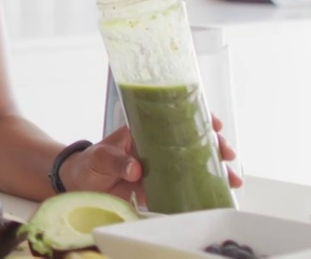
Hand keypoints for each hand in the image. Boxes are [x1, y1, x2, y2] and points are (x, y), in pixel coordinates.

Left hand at [59, 115, 242, 203]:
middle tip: (227, 153)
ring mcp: (161, 166)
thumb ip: (116, 161)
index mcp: (144, 131)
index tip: (214, 123)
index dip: (198, 117)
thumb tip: (136, 169)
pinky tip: (219, 193)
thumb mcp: (99, 158)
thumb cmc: (88, 164)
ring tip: (232, 178)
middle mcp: (157, 146)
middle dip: (215, 145)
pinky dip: (203, 189)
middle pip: (192, 140)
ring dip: (215, 169)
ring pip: (194, 163)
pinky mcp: (160, 187)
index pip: (175, 117)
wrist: (78, 185)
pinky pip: (185, 186)